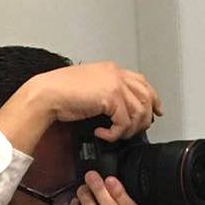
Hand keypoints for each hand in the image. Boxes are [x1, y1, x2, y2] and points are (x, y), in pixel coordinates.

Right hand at [38, 61, 163, 140]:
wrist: (47, 94)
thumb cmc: (62, 93)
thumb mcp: (92, 88)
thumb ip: (109, 92)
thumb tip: (123, 109)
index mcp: (112, 70)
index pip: (143, 83)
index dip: (153, 99)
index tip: (157, 112)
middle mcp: (116, 74)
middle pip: (146, 98)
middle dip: (144, 119)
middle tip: (134, 131)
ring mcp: (115, 84)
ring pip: (139, 112)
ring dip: (128, 129)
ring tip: (114, 134)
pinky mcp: (111, 97)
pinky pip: (124, 123)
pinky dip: (115, 134)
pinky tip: (102, 133)